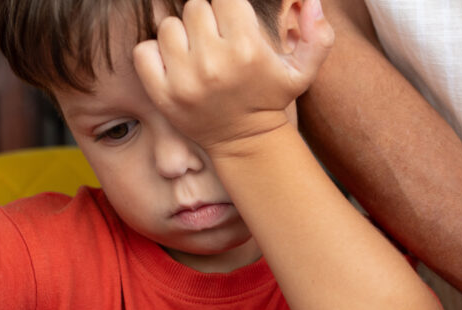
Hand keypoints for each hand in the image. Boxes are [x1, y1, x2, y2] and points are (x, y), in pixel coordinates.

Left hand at [133, 0, 333, 153]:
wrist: (244, 142)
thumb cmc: (270, 97)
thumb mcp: (302, 71)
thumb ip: (318, 35)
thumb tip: (312, 1)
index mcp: (247, 49)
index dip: (228, 8)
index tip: (232, 25)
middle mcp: (213, 63)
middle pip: (194, 8)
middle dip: (205, 20)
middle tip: (215, 41)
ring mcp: (184, 80)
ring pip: (168, 27)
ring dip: (180, 36)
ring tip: (196, 54)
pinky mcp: (162, 94)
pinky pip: (144, 51)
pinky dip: (155, 55)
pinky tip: (175, 66)